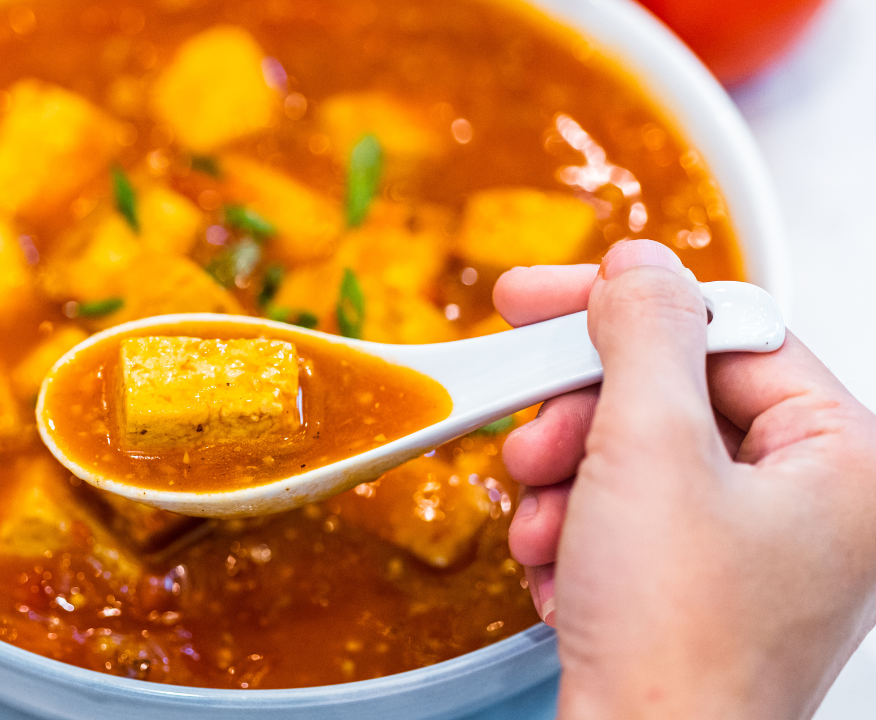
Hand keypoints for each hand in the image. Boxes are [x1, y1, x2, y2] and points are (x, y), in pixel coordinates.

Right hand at [495, 240, 875, 718]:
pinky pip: (624, 515)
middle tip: (532, 430)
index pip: (728, 333)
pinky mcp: (697, 587)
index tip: (550, 299)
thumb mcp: (650, 454)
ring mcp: (753, 550)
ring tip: (546, 521)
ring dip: (567, 481)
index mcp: (839, 459)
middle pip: (674, 397)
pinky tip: (561, 565)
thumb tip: (643, 269)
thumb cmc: (679, 651)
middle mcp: (808, 502)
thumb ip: (647, 337)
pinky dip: (575, 531)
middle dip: (583, 418)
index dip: (628, 311)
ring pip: (636, 458)